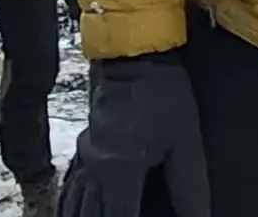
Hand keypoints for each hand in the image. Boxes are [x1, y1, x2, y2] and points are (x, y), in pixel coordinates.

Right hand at [56, 52, 205, 216]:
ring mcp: (85, 157)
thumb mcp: (185, 141)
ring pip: (74, 204)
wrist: (134, 56)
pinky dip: (69, 203)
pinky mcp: (83, 146)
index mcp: (120, 172)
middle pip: (91, 216)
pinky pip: (69, 185)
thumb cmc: (163, 95)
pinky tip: (71, 209)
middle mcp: (95, 170)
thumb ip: (189, 186)